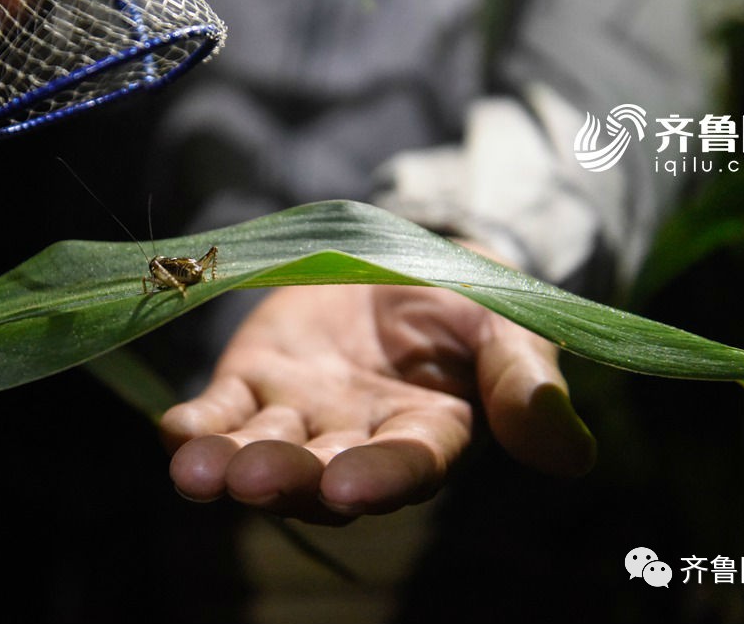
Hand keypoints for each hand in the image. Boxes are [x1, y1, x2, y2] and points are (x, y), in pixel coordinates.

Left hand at [160, 278, 596, 523]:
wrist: (403, 258)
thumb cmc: (467, 301)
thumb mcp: (508, 326)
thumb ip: (526, 385)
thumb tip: (570, 456)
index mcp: (429, 433)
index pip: (407, 464)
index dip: (381, 476)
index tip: (349, 484)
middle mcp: (358, 438)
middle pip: (321, 470)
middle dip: (288, 477)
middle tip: (255, 480)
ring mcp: (300, 413)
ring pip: (261, 449)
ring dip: (228, 464)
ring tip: (197, 473)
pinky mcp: (253, 381)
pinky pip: (220, 412)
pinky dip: (195, 426)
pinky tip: (173, 432)